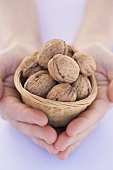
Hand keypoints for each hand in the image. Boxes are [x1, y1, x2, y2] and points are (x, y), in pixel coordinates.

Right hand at [0, 43, 57, 153]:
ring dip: (47, 137)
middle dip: (39, 132)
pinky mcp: (41, 109)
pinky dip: (56, 129)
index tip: (43, 119)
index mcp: (6, 101)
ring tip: (60, 144)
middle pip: (26, 124)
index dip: (27, 116)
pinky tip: (66, 136)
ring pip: (37, 127)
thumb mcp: (2, 63)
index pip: (15, 111)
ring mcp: (30, 111)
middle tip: (53, 138)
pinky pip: (48, 121)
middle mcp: (18, 110)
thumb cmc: (13, 58)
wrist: (27, 56)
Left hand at [54, 43, 112, 159]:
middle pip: (80, 125)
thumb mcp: (111, 64)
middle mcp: (87, 106)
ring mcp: (75, 106)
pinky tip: (44, 135)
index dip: (83, 124)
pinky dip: (52, 126)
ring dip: (61, 138)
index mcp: (100, 101)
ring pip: (69, 125)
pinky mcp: (63, 102)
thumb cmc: (99, 57)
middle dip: (70, 138)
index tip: (70, 132)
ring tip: (51, 149)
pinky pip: (58, 115)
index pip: (93, 116)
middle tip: (57, 148)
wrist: (83, 52)